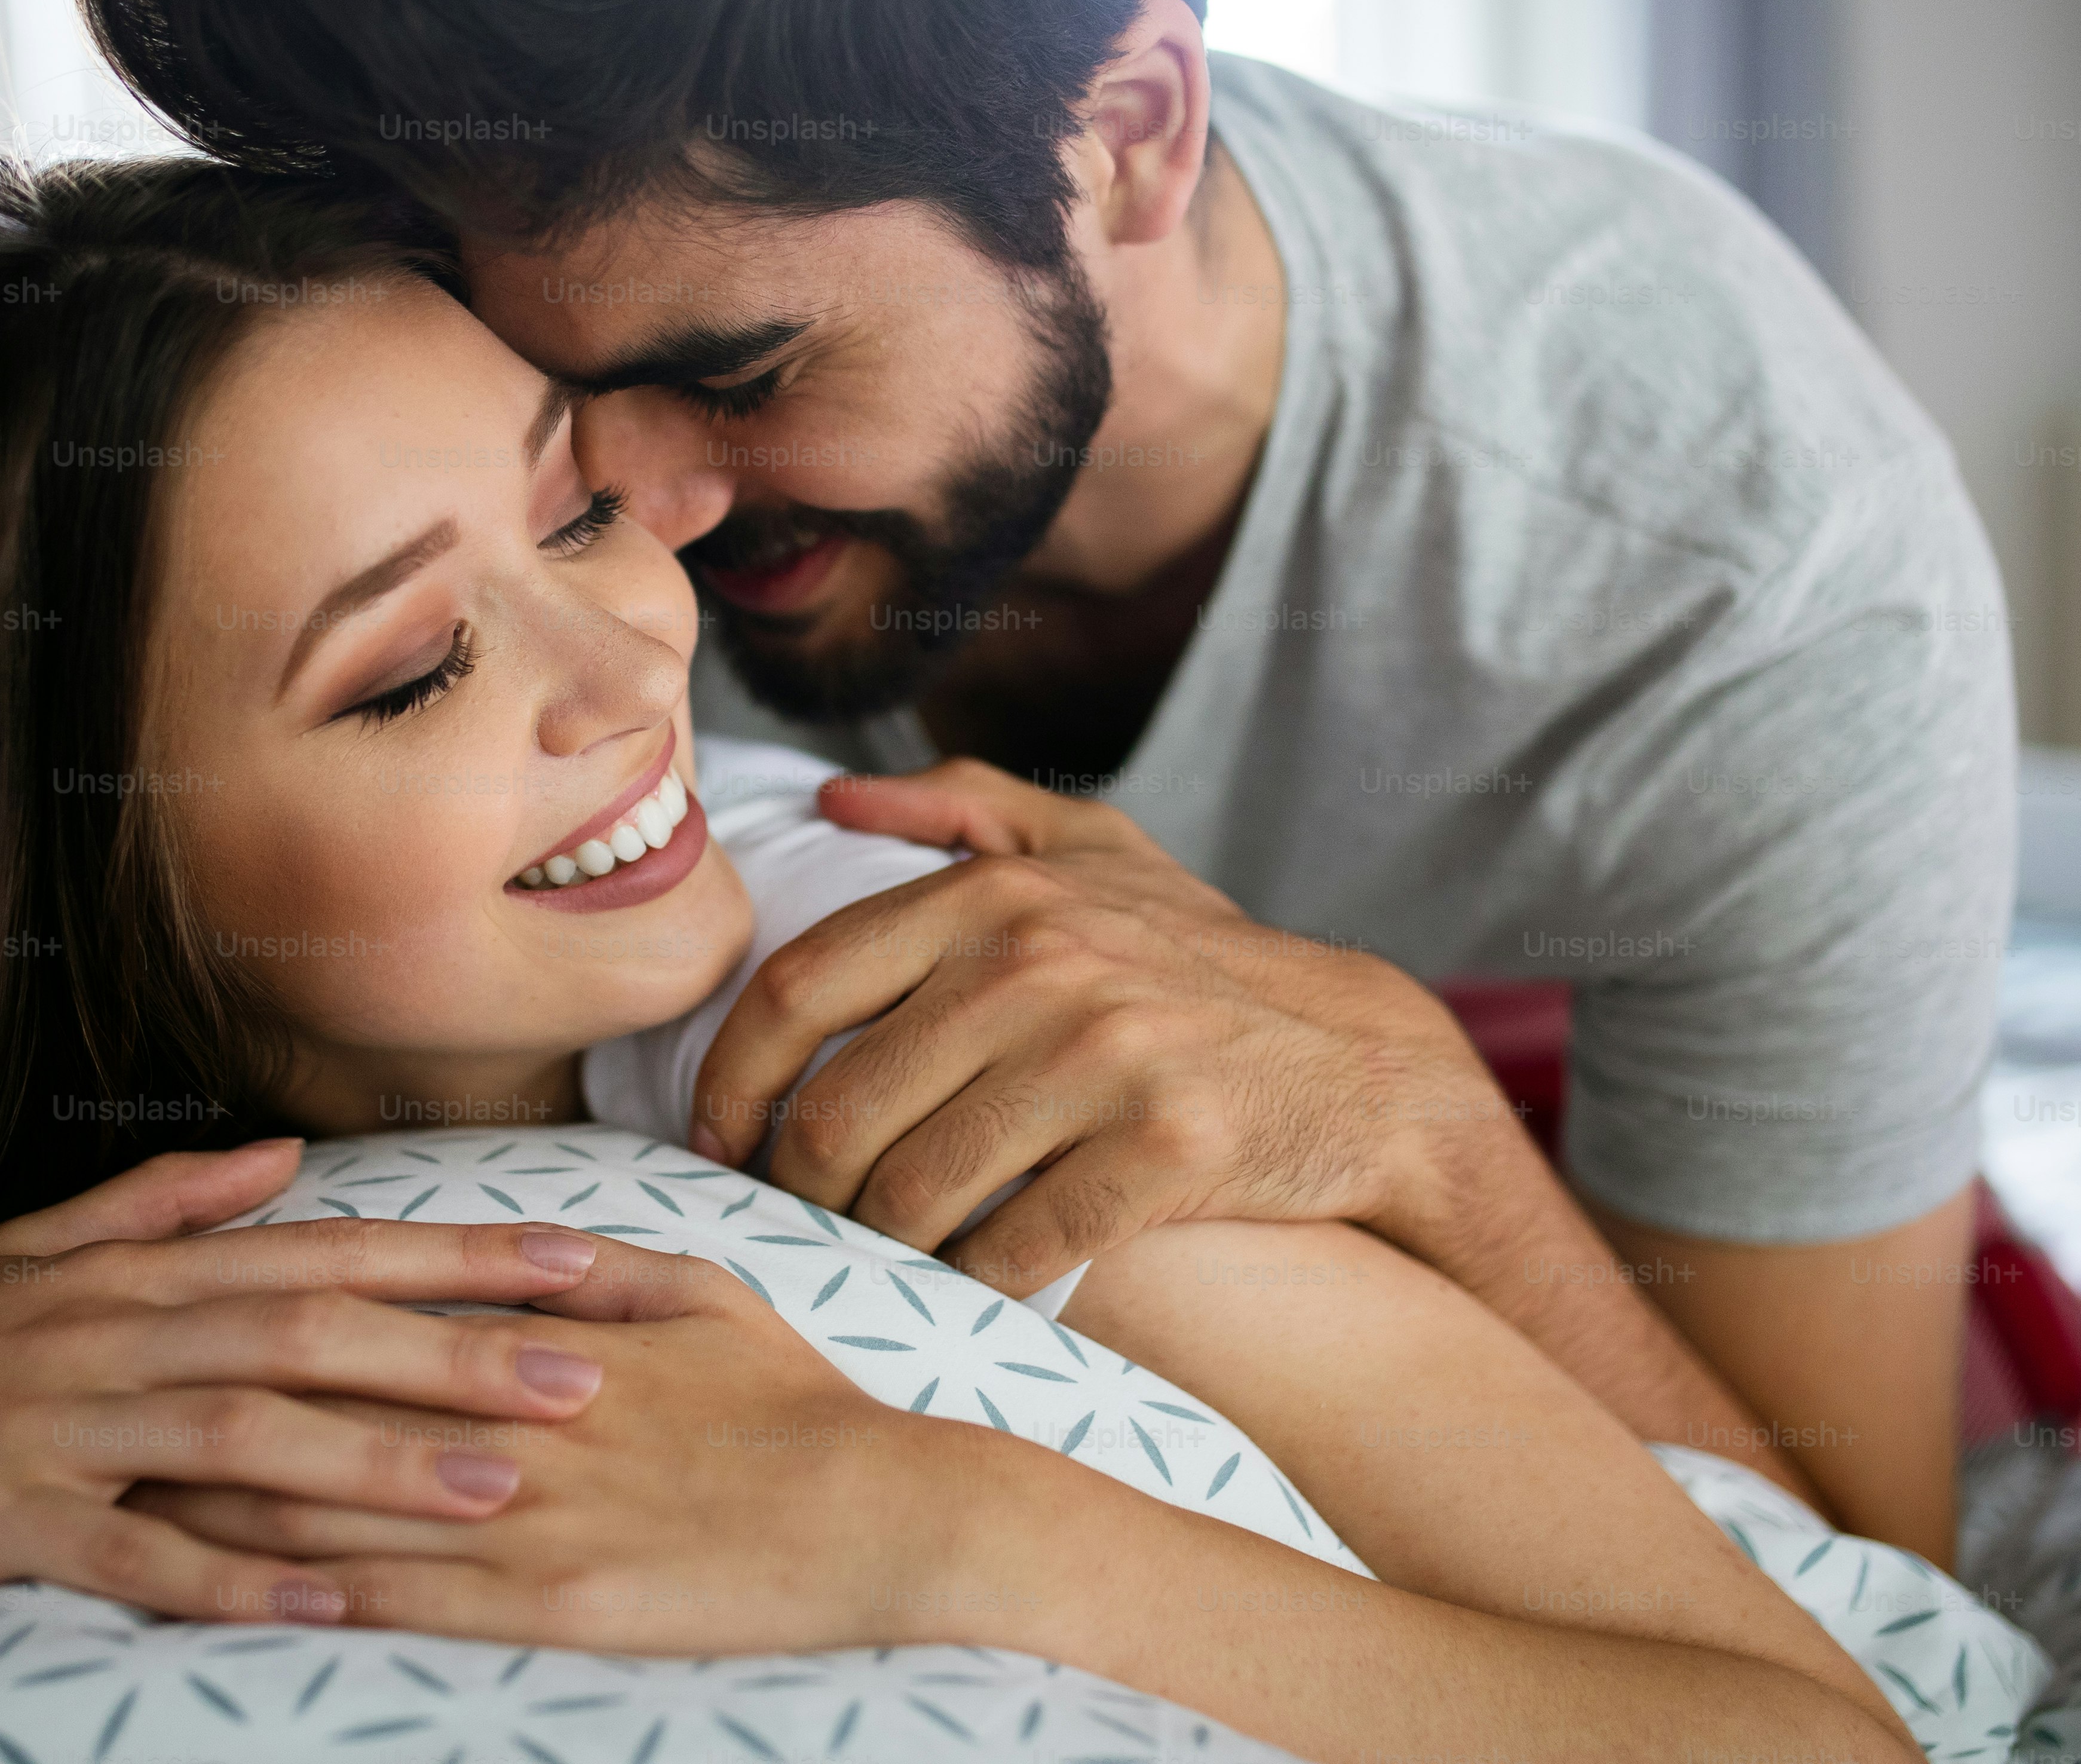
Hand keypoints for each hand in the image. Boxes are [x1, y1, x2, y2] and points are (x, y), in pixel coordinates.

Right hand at [0, 1142, 616, 1621]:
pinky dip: (234, 1575)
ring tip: (498, 1488)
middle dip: (457, 1352)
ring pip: (245, 1433)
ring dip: (378, 1462)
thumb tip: (287, 1157)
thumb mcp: (29, 1254)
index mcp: (133, 1275)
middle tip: (586, 1376)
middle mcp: (111, 1333)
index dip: (458, 1255)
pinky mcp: (2, 1520)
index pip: (329, 1250)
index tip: (577, 1261)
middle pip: (312, 1328)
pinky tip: (328, 1598)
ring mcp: (59, 1425)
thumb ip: (163, 1204)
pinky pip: (136, 1553)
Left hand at [130, 1246, 1023, 1653]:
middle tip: (95, 1402)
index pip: (364, 1316)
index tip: (165, 1312)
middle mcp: (512, 1416)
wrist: (887, 1514)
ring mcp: (526, 1515)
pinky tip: (227, 1602)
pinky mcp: (546, 1607)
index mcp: (540, 1338)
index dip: (253, 1316)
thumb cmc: (798, 1405)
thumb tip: (510, 1239)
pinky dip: (303, 1599)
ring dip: (215, 1508)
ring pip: (337, 1505)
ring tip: (113, 1499)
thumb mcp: (703, 1295)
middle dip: (199, 1408)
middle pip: (320, 1406)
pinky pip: (400, 1602)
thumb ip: (594, 1265)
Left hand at [691, 758, 1523, 1296]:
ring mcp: (1105, 1058)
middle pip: (839, 1111)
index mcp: (995, 894)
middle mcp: (1040, 965)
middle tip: (803, 1220)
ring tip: (877, 1254)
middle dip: (798, 1188)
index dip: (729, 1079)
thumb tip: (835, 797)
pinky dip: (970, 1284)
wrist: (1361, 1066)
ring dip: (875, 1245)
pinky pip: (1009, 1249)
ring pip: (911, 1193)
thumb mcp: (1094, 848)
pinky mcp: (1162, 1151)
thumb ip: (962, 806)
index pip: (796, 990)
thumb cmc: (1201, 961)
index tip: (719, 1137)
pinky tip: (968, 1283)